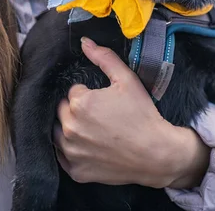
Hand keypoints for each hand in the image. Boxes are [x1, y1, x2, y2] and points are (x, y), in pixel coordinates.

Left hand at [53, 37, 209, 187]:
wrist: (155, 153)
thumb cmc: (142, 114)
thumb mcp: (126, 79)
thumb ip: (103, 57)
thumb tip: (84, 42)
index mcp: (80, 102)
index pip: (73, 91)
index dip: (88, 94)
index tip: (104, 101)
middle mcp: (70, 127)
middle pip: (63, 110)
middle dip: (77, 109)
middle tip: (100, 114)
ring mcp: (71, 152)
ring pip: (59, 133)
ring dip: (71, 128)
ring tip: (94, 129)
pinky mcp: (75, 171)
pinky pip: (63, 157)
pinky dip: (73, 151)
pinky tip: (90, 146)